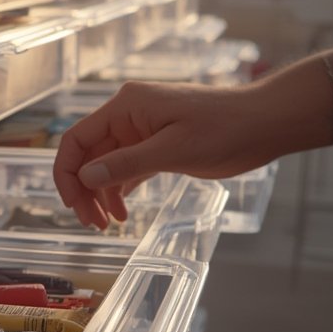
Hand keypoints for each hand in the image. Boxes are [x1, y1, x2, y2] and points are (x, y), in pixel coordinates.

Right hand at [53, 47, 332, 229]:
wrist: (265, 123)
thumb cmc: (225, 129)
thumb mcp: (173, 150)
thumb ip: (127, 163)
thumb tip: (86, 177)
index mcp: (126, 107)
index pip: (77, 139)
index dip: (66, 173)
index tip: (72, 206)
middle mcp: (128, 115)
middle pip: (88, 154)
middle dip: (84, 190)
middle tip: (93, 224)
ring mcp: (143, 129)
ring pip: (106, 164)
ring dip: (101, 193)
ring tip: (109, 224)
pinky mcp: (158, 144)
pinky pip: (127, 167)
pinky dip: (120, 189)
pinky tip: (122, 212)